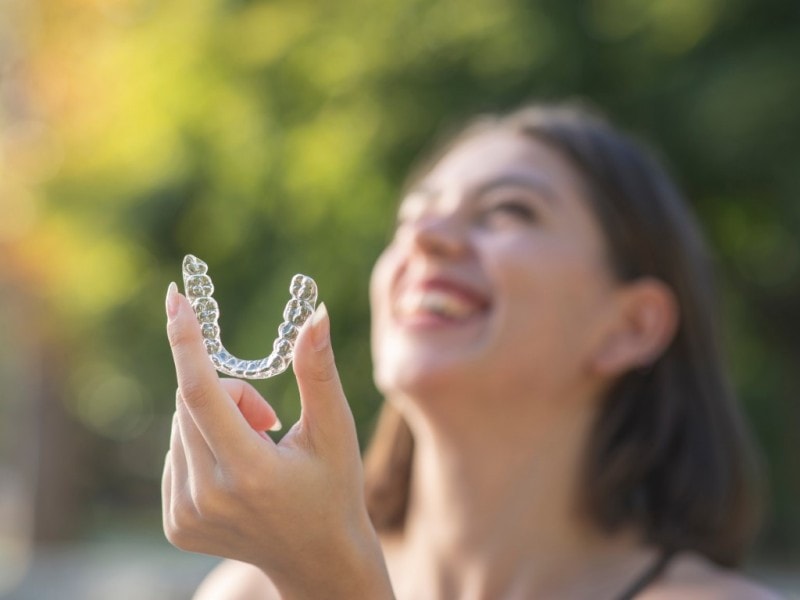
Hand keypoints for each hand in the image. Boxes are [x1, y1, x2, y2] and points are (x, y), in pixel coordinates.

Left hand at [161, 283, 392, 598]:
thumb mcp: (333, 429)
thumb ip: (318, 371)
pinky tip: (236, 472)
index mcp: (250, 472)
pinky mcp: (174, 524)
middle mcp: (208, 497)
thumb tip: (315, 315)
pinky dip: (202, 444)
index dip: (186, 341)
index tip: (175, 299)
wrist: (318, 559)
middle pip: (192, 402)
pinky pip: (175, 452)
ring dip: (214, 419)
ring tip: (257, 450)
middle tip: (268, 418)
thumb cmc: (334, 489)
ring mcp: (185, 515)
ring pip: (180, 425)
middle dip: (228, 391)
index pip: (202, 393)